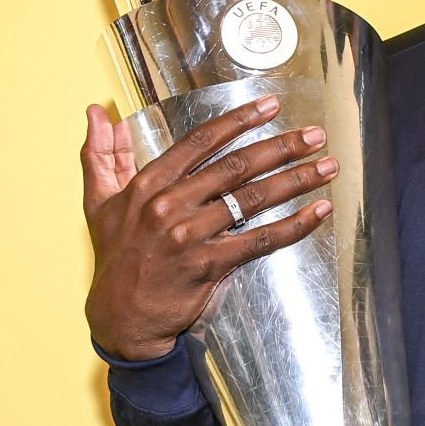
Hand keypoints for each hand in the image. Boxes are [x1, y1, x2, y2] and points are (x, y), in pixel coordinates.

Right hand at [81, 98, 336, 360]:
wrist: (120, 318)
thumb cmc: (116, 258)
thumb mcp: (99, 203)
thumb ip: (101, 155)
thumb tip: (98, 113)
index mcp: (148, 185)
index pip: (200, 142)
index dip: (239, 121)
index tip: (270, 107)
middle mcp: (170, 205)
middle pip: (236, 166)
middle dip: (281, 147)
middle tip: (314, 135)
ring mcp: (191, 236)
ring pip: (252, 199)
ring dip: (296, 180)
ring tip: (326, 166)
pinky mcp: (210, 266)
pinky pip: (260, 240)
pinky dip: (294, 225)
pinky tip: (318, 211)